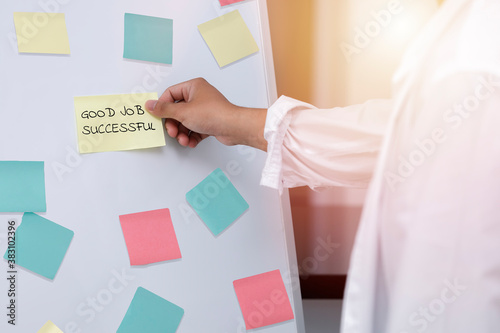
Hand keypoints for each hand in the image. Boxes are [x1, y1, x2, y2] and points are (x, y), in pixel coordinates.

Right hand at [146, 78, 266, 149]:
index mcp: (193, 86)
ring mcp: (205, 110)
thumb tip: (150, 104)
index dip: (163, 106)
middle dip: (174, 124)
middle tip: (173, 132)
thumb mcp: (183, 112)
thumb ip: (164, 110)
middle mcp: (199, 96)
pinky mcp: (210, 122)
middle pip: (177, 110)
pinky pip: (195, 129)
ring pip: (186, 122)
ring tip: (184, 140)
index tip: (157, 116)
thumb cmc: (213, 114)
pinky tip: (191, 142)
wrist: (233, 127)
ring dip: (182, 133)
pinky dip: (192, 136)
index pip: (171, 94)